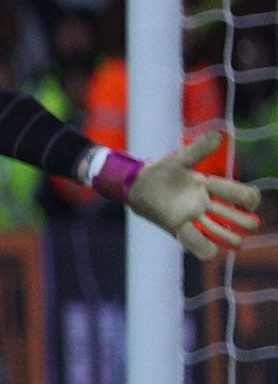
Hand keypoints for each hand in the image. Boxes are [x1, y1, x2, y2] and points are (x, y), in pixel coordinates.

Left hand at [126, 130, 261, 260]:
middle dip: (241, 219)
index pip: (248, 197)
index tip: (209, 183)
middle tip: (214, 207)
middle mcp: (210, 207)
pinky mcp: (180, 230)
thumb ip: (198, 149)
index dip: (237, 193)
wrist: (135, 184)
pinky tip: (187, 233)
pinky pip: (203, 248)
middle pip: (247, 222)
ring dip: (225, 235)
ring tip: (201, 222)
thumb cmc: (160, 171)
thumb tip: (218, 135)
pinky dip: (204, 247)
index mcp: (213, 190)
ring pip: (230, 238)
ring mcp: (197, 221)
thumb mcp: (179, 159)